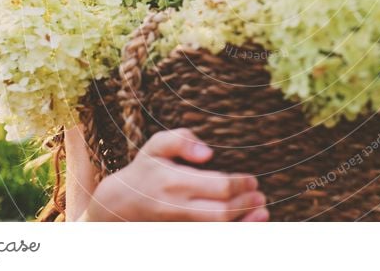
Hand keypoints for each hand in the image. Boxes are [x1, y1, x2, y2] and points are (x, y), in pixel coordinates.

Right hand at [81, 128, 268, 221]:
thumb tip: (208, 152)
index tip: (252, 180)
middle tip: (260, 196)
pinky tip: (246, 226)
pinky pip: (210, 240)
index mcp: (174, 181)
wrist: (119, 205)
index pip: (219, 186)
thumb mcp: (156, 146)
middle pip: (221, 213)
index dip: (240, 184)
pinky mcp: (180, 237)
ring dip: (244, 224)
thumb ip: (181, 139)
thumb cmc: (145, 170)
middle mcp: (176, 208)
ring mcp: (178, 227)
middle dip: (245, 205)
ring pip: (218, 232)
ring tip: (261, 212)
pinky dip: (231, 234)